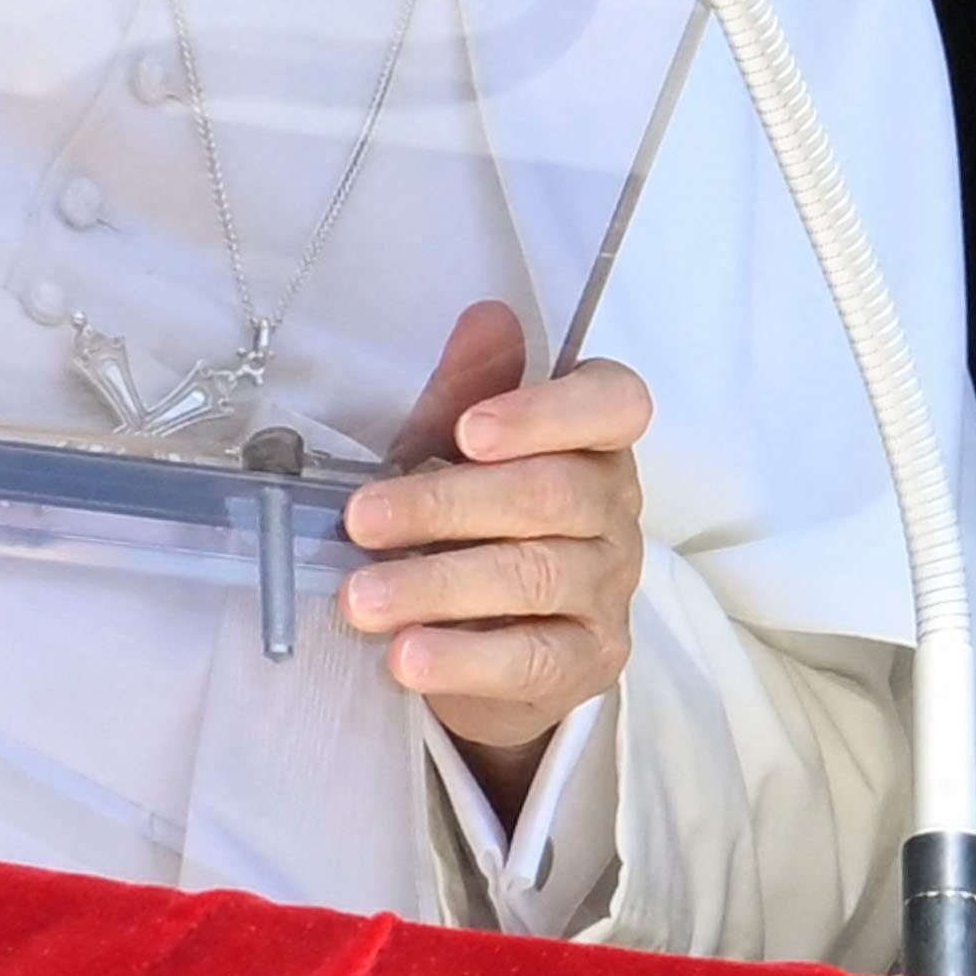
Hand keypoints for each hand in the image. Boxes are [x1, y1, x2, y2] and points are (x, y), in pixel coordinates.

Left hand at [333, 301, 649, 808]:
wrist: (483, 642)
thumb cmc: (468, 524)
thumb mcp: (450, 451)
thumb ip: (468, 388)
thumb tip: (487, 315)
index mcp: (593, 440)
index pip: (615, 403)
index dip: (546, 412)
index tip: (468, 431)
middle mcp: (616, 509)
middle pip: (551, 494)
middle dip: (446, 505)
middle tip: (360, 519)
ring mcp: (609, 588)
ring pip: (535, 576)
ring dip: (437, 584)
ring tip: (359, 600)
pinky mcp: (590, 661)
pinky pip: (532, 657)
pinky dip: (463, 658)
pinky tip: (405, 656)